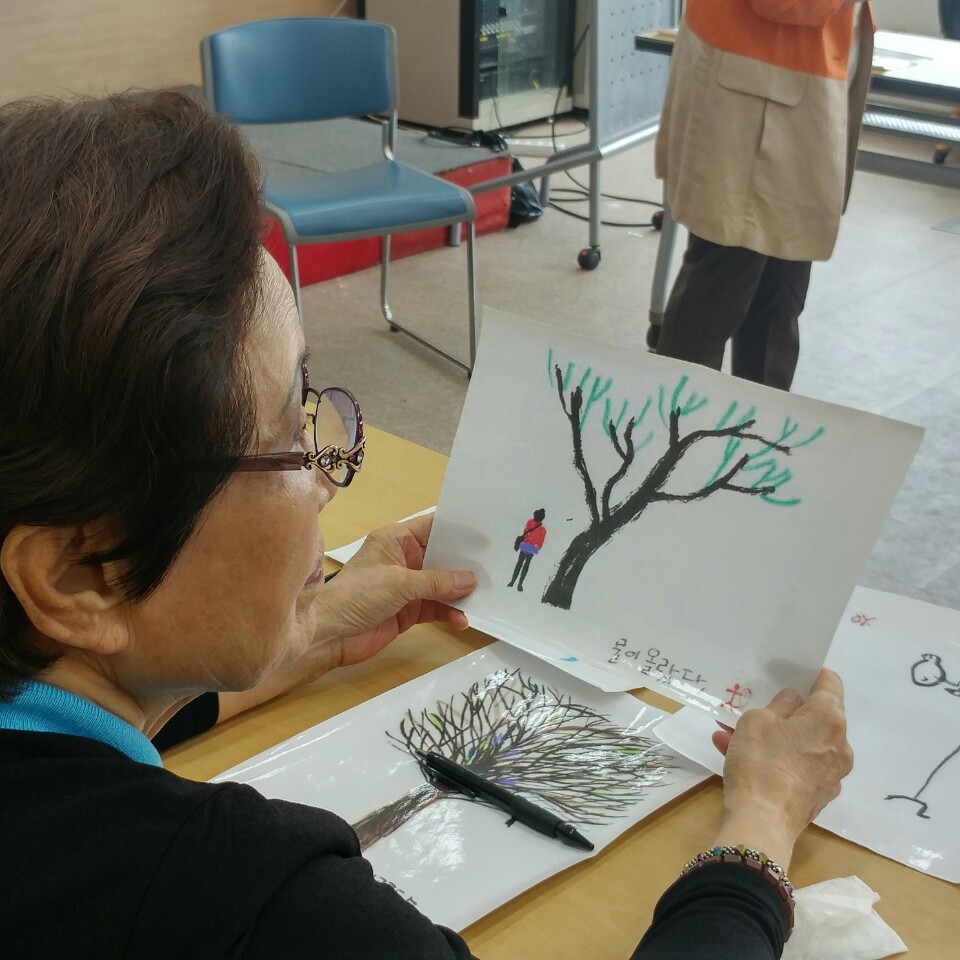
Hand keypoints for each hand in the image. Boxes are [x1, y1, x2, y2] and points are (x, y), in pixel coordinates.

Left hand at [314, 513, 476, 668]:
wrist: (330, 634)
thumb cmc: (357, 595)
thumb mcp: (399, 583)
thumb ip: (436, 581)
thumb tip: (470, 580)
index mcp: (396, 540)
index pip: (431, 527)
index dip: (457, 531)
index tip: (485, 535)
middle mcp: (403, 560)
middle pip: (441, 557)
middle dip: (464, 565)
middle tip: (495, 568)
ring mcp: (407, 586)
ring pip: (442, 585)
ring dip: (459, 593)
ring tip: (483, 598)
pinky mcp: (409, 611)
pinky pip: (436, 608)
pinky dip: (449, 613)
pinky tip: (462, 620)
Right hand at [711, 669, 853, 868]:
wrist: (761, 823)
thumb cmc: (760, 761)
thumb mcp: (757, 720)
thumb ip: (779, 705)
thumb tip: (793, 702)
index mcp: (829, 720)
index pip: (831, 683)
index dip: (811, 674)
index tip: (790, 672)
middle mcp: (839, 746)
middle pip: (815, 717)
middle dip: (785, 712)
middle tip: (755, 709)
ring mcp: (831, 774)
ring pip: (801, 744)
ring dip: (773, 737)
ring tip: (731, 736)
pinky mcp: (817, 796)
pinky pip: (796, 767)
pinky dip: (775, 759)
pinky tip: (738, 758)